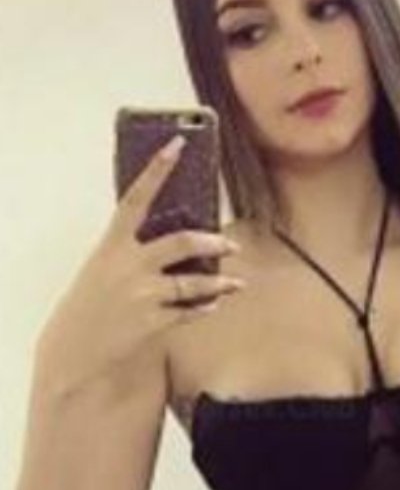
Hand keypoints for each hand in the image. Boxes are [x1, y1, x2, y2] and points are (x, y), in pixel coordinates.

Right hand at [37, 136, 244, 392]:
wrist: (74, 346)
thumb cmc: (90, 302)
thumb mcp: (104, 267)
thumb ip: (133, 251)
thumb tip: (175, 240)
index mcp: (113, 244)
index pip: (136, 198)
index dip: (157, 170)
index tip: (177, 144)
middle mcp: (129, 265)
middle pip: (181, 242)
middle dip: (212, 242)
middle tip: (230, 243)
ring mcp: (142, 294)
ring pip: (193, 283)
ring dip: (219, 283)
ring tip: (236, 283)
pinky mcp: (152, 322)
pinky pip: (189, 312)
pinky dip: (204, 308)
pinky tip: (213, 305)